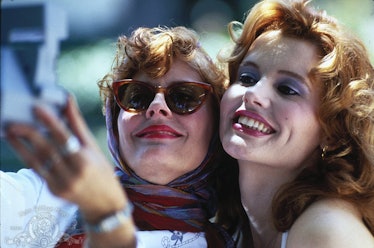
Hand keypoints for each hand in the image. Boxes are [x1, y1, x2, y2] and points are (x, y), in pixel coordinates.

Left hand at [6, 95, 125, 221]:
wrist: (104, 202)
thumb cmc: (101, 170)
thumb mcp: (93, 147)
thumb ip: (77, 125)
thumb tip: (68, 100)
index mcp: (85, 161)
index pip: (65, 138)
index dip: (50, 122)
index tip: (37, 108)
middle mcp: (72, 174)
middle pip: (47, 150)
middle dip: (29, 134)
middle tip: (14, 122)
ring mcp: (61, 185)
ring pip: (37, 161)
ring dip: (20, 146)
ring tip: (10, 132)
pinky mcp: (53, 191)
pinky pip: (38, 171)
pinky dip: (27, 157)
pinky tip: (19, 147)